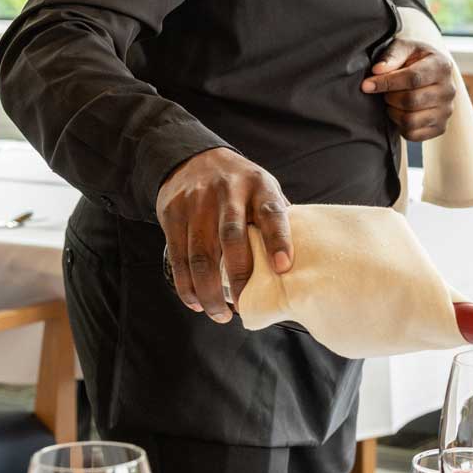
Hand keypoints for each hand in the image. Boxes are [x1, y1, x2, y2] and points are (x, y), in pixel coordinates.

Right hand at [155, 147, 292, 321]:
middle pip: (231, 238)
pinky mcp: (172, 213)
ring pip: (200, 254)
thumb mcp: (263, 189)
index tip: (284, 268)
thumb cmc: (241, 186)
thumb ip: (277, 220)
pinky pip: (178, 257)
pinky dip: (186, 285)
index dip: (278, 239)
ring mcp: (196, 201)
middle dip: (239, 277)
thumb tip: (300, 263)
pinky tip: (196, 302)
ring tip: (220, 314)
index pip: (270, 212)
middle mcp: (227, 191)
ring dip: (209, 291)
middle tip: (247, 306)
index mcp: (258, 186)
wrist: (193, 158)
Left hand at [362, 38, 457, 142]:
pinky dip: (399, 126)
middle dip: (389, 97)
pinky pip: (412, 134)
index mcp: (442, 66)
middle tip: (384, 92)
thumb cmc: (413, 59)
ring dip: (393, 112)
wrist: (427, 73)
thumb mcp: (404, 48)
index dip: (386, 83)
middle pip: (411, 101)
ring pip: (410, 120)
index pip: (413, 78)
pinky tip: (399, 112)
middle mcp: (449, 90)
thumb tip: (378, 71)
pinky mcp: (440, 128)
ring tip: (392, 102)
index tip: (367, 85)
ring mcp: (446, 111)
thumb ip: (391, 56)